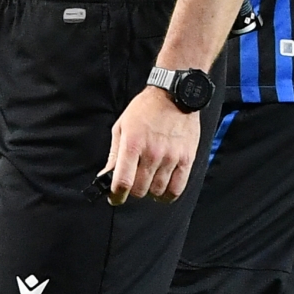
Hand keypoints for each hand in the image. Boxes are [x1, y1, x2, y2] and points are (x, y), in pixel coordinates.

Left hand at [104, 87, 199, 204]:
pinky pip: (178, 187)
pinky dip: (168, 195)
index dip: (116, 196)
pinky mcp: (186, 158)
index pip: (123, 181)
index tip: (115, 198)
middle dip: (132, 192)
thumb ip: (114, 154)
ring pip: (158, 190)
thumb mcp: (122, 127)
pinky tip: (162, 192)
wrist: (174, 95)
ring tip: (147, 184)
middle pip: (140, 189)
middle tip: (131, 186)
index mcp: (133, 145)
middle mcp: (152, 153)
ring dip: (149, 192)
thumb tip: (106, 175)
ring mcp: (171, 157)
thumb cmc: (144, 109)